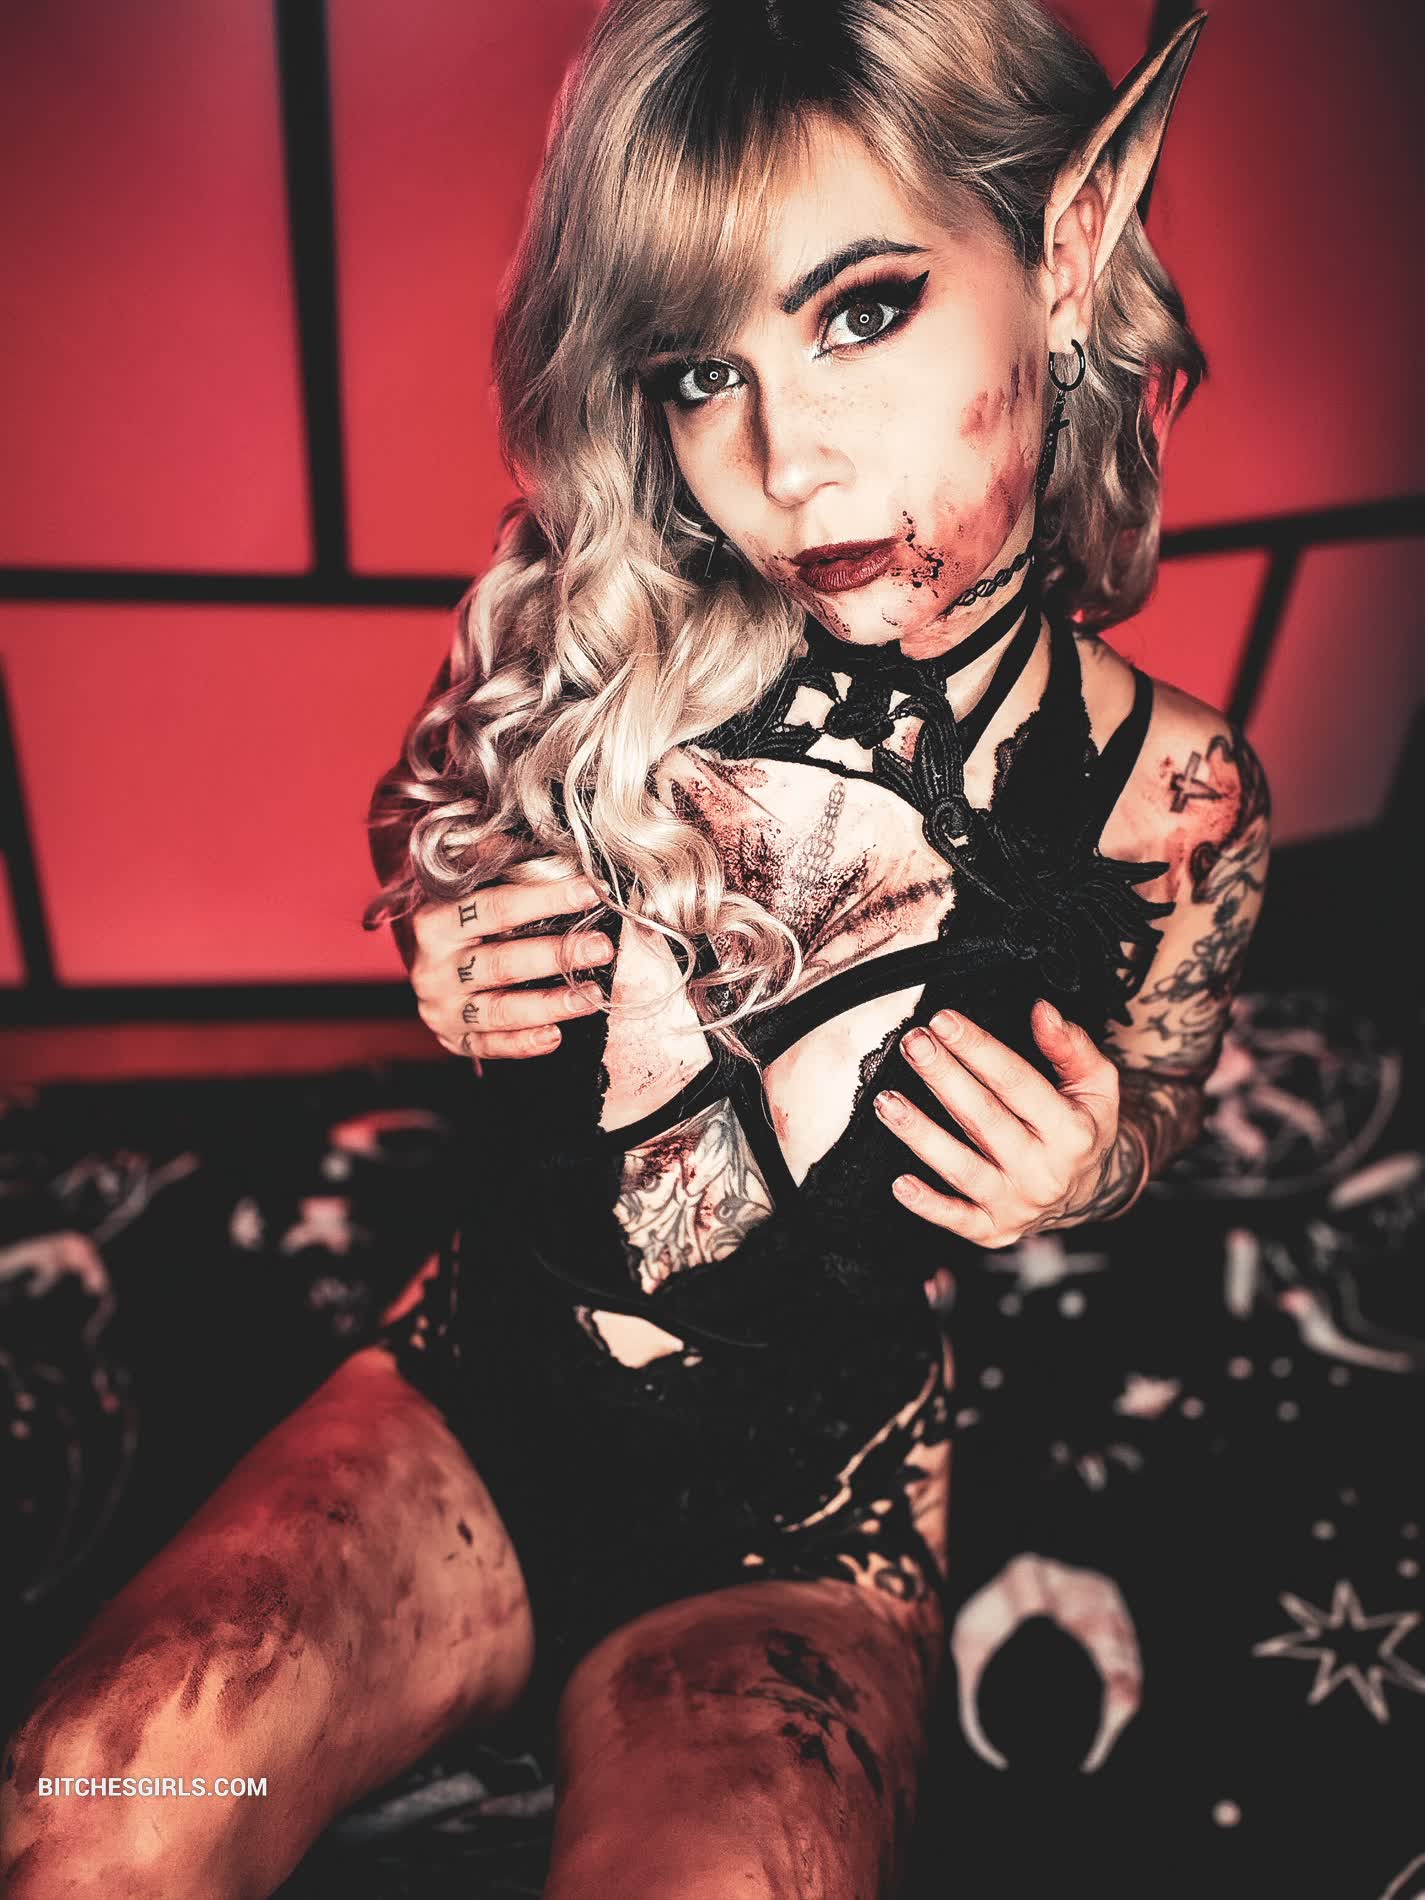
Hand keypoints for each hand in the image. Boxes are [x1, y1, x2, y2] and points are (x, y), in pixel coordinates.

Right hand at [408, 859, 614, 1064]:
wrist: (431, 968)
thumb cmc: (462, 922)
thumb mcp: (467, 887)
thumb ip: (489, 863)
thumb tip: (513, 835)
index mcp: (435, 923)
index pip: (492, 907)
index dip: (542, 899)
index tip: (589, 891)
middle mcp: (433, 968)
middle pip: (499, 962)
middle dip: (555, 955)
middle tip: (601, 948)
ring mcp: (442, 1007)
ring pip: (499, 1010)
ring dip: (549, 1004)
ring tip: (592, 995)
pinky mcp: (454, 1039)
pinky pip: (490, 1046)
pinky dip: (523, 1043)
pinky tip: (556, 1035)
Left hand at [873, 1000, 1122, 1246]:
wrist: (1087, 1194)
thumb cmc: (1083, 1130)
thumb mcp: (1097, 1086)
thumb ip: (1072, 1047)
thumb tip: (1042, 1011)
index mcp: (1071, 1131)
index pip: (1016, 1082)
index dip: (977, 1048)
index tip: (944, 1021)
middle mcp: (1044, 1170)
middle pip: (983, 1118)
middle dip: (943, 1077)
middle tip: (913, 1045)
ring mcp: (1017, 1203)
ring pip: (961, 1168)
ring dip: (920, 1134)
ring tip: (888, 1102)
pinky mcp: (994, 1229)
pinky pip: (956, 1219)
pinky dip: (927, 1204)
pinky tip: (899, 1182)